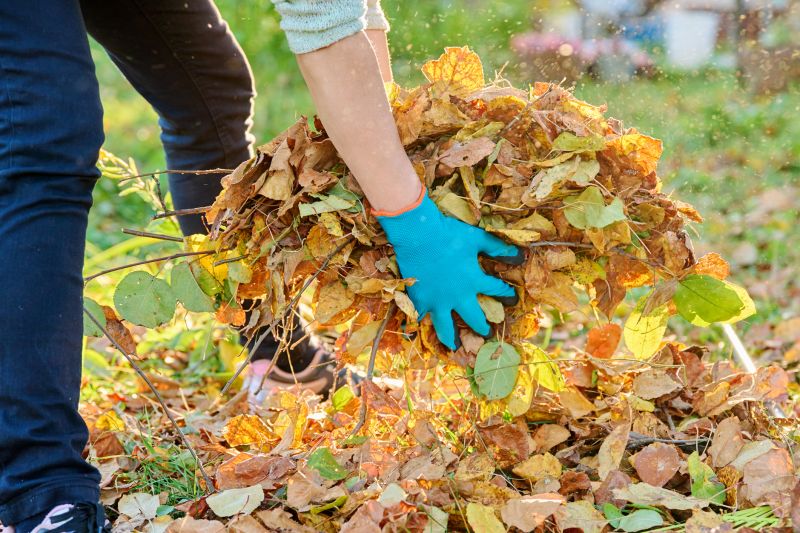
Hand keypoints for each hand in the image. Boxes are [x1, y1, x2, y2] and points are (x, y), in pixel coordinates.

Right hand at [376, 191, 523, 349]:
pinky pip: (420, 317)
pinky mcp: (418, 300)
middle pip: (474, 318)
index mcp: (473, 281)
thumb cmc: (448, 234)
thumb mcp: (476, 238)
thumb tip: (520, 255)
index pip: (496, 290)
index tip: (512, 298)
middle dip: (482, 326)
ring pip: (446, 326)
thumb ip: (497, 248)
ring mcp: (437, 301)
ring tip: (454, 346)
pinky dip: (421, 323)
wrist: (418, 234)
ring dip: (451, 338)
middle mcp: (457, 297)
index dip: (506, 293)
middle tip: (485, 332)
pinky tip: (421, 330)